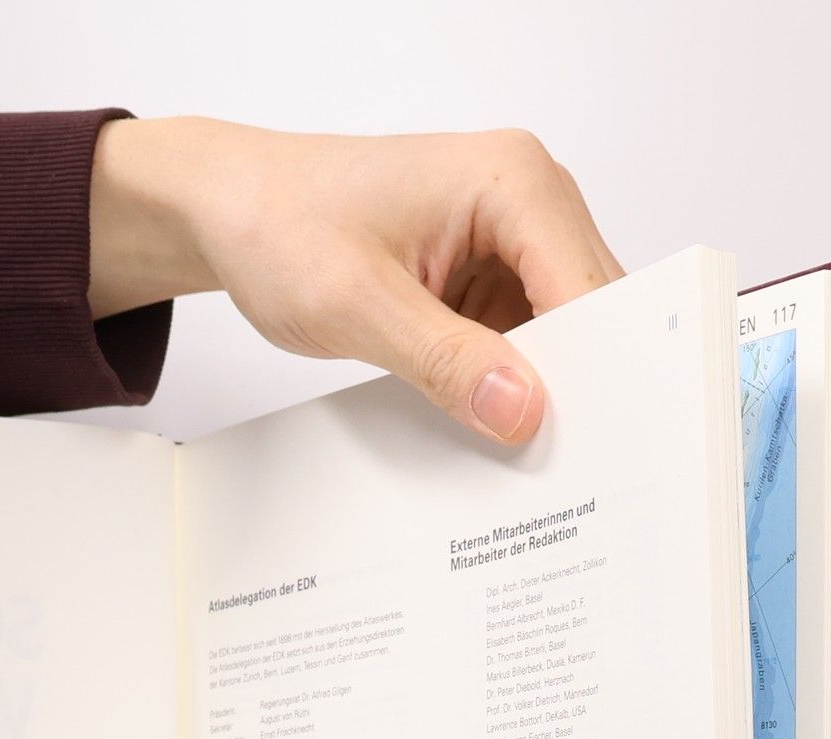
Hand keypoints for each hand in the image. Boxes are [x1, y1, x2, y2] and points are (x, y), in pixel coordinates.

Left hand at [88, 120, 622, 443]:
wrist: (231, 210)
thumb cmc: (280, 224)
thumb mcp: (357, 305)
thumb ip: (445, 360)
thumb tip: (522, 409)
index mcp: (512, 180)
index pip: (588, 285)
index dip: (599, 367)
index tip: (594, 442)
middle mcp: (524, 201)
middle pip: (586, 310)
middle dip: (575, 384)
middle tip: (565, 466)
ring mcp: (506, 242)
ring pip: (556, 334)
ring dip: (538, 390)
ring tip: (525, 455)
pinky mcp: (481, 279)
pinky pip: (516, 342)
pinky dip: (505, 385)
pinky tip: (491, 428)